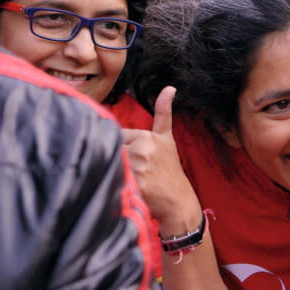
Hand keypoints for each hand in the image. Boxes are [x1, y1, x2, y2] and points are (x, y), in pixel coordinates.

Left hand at [122, 86, 201, 233]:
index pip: (117, 137)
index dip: (123, 150)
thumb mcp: (167, 139)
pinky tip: (128, 188)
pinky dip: (116, 183)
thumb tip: (170, 87)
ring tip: (133, 181)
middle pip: (112, 149)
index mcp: (147, 136)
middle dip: (119, 159)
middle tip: (135, 173)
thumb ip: (163, 112)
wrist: (178, 202)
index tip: (137, 161)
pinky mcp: (135, 182)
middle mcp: (143, 147)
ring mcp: (139, 165)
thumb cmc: (170, 171)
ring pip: (111, 162)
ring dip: (115, 171)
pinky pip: (113, 177)